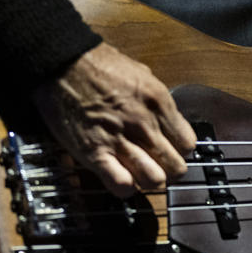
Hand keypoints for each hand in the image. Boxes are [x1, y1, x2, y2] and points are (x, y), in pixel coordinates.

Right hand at [30, 43, 198, 196]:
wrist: (63, 64)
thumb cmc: (99, 65)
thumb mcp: (141, 74)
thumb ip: (157, 101)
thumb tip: (167, 118)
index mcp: (158, 102)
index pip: (187, 144)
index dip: (180, 150)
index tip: (172, 148)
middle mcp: (144, 124)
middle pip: (175, 167)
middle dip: (169, 169)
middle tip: (158, 164)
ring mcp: (120, 140)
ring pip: (154, 180)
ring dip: (148, 180)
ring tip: (140, 173)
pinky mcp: (95, 154)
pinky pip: (122, 185)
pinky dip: (125, 188)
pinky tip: (122, 178)